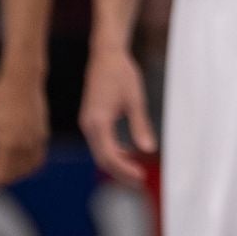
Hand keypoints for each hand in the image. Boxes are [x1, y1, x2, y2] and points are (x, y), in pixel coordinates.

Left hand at [0, 68, 47, 190]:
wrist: (22, 79)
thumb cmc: (1, 97)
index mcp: (9, 143)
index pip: (0, 175)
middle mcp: (25, 145)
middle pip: (12, 175)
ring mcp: (37, 141)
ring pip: (26, 170)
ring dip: (13, 175)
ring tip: (0, 170)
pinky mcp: (43, 135)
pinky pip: (37, 159)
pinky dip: (27, 166)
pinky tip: (17, 162)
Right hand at [77, 46, 156, 184]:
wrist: (106, 54)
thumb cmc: (122, 73)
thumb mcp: (135, 99)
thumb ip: (140, 125)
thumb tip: (149, 148)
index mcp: (98, 121)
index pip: (109, 155)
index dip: (124, 169)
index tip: (141, 176)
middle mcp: (88, 125)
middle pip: (102, 158)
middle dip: (120, 172)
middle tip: (140, 181)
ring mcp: (87, 122)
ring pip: (99, 152)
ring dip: (116, 163)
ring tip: (136, 172)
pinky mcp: (90, 119)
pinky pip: (99, 143)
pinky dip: (112, 152)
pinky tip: (128, 152)